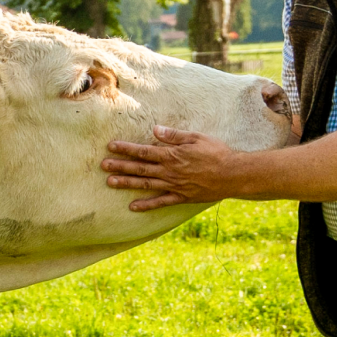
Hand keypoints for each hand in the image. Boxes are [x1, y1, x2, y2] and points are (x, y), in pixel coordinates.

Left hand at [100, 126, 242, 210]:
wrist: (233, 174)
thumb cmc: (216, 152)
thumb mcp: (196, 138)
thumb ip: (174, 135)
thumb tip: (155, 129)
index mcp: (172, 155)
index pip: (143, 151)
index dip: (126, 149)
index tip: (111, 147)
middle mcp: (169, 171)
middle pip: (140, 168)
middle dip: (120, 166)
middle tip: (103, 165)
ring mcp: (174, 186)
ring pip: (145, 184)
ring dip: (127, 183)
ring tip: (110, 182)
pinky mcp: (181, 197)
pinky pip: (160, 202)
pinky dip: (146, 205)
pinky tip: (132, 207)